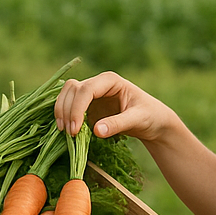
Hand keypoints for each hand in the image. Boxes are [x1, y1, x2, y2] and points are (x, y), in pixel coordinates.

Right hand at [54, 72, 174, 141]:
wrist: (153, 122)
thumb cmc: (150, 116)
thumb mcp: (137, 119)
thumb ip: (117, 124)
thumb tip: (96, 130)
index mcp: (110, 80)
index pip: (86, 89)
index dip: (77, 108)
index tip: (75, 130)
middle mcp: (97, 83)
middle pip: (71, 89)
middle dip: (67, 110)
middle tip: (70, 134)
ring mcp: (90, 94)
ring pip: (66, 95)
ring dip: (62, 112)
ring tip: (65, 133)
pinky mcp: (87, 106)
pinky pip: (69, 107)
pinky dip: (64, 117)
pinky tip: (66, 131)